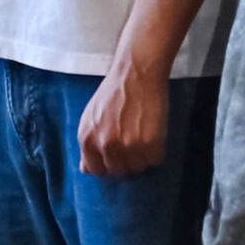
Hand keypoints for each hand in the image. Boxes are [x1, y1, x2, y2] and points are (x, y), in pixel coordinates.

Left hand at [79, 58, 169, 177]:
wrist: (136, 72)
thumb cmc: (113, 91)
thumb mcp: (90, 116)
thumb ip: (88, 143)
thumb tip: (86, 170)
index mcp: (88, 139)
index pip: (97, 170)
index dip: (108, 165)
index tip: (117, 157)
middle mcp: (106, 145)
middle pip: (119, 172)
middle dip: (126, 161)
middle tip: (134, 145)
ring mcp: (129, 146)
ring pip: (138, 168)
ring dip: (143, 157)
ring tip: (144, 137)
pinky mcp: (150, 143)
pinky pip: (155, 160)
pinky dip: (157, 152)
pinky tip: (154, 135)